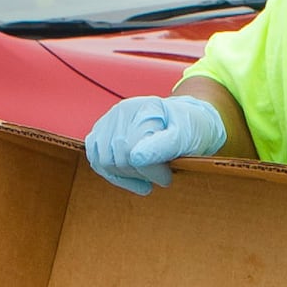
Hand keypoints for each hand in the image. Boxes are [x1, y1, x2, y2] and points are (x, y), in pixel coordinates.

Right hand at [85, 94, 228, 194]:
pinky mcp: (101, 133)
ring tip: (147, 175)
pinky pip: (96, 160)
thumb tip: (136, 158)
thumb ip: (164, 146)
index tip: (167, 177)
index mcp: (146, 108)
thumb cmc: (190, 130)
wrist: (186, 121)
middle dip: (140, 174)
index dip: (151, 171)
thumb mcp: (187, 138)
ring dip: (127, 176)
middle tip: (160, 175)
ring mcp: (109, 121)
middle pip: (118, 157)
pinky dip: (113, 175)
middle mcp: (123, 111)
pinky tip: (133, 179)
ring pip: (104, 161)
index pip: (134, 149)